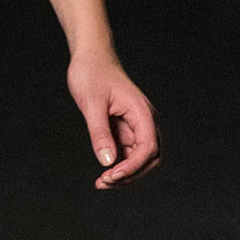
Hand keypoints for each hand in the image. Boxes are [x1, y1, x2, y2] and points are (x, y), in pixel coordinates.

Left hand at [67, 52, 159, 189]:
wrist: (90, 57)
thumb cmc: (92, 74)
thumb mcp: (92, 104)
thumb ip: (100, 133)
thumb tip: (107, 162)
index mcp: (141, 112)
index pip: (148, 147)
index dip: (133, 166)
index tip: (111, 175)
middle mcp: (144, 120)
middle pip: (150, 157)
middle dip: (131, 175)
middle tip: (104, 183)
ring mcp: (136, 125)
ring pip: (140, 158)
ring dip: (125, 174)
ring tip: (102, 182)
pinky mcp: (126, 128)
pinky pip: (129, 153)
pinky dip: (119, 165)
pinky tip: (104, 172)